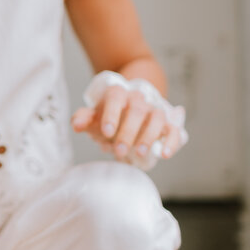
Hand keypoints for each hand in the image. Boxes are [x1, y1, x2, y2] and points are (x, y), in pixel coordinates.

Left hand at [71, 84, 185, 162]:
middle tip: (119, 151)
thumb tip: (76, 124)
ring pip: (157, 117)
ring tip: (139, 153)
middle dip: (128, 131)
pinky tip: (163, 154)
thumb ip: (84, 118)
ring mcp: (154, 111)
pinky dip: (171, 142)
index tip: (106, 131)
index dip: (111, 113)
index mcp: (119, 94)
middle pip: (137, 110)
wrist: (130, 108)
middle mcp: (138, 100)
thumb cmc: (110, 115)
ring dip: (149, 136)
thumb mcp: (95, 116)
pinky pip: (174, 130)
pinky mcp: (167, 124)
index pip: (115, 97)